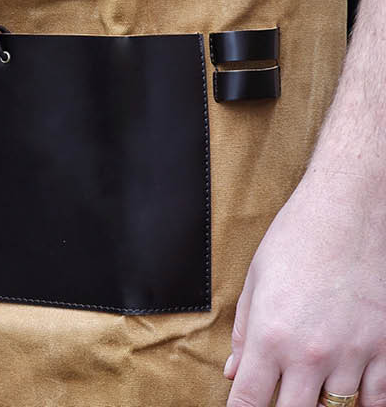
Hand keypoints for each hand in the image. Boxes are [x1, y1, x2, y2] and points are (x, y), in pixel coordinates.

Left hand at [225, 168, 385, 406]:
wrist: (348, 214)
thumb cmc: (296, 241)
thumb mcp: (256, 281)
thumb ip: (244, 333)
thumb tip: (233, 371)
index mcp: (272, 336)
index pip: (250, 398)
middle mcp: (311, 354)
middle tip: (279, 396)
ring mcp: (353, 356)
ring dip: (323, 405)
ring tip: (313, 389)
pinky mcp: (384, 350)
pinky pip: (378, 399)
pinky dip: (364, 402)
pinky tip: (351, 393)